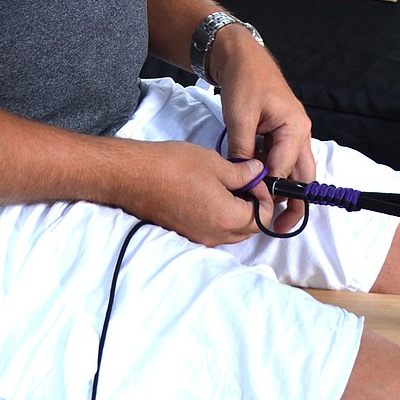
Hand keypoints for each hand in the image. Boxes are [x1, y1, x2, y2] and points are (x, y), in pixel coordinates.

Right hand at [123, 140, 272, 246]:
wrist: (134, 176)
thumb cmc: (173, 166)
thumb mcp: (214, 163)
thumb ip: (241, 173)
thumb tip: (257, 172)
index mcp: (227, 218)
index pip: (263, 218)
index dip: (265, 196)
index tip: (254, 177)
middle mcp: (215, 236)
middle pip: (249, 229)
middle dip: (254, 207)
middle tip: (245, 181)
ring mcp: (198, 237)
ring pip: (231, 232)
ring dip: (237, 213)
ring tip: (228, 186)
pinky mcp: (185, 234)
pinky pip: (213, 231)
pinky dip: (220, 217)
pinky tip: (210, 193)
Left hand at [211, 26, 314, 235]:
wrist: (241, 57)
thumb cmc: (245, 81)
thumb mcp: (239, 117)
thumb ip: (243, 150)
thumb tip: (244, 180)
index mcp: (295, 129)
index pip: (285, 170)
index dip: (270, 190)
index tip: (255, 208)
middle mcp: (299, 134)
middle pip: (303, 177)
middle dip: (293, 203)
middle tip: (278, 227)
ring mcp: (292, 134)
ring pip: (294, 170)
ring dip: (283, 190)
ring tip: (270, 215)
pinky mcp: (280, 134)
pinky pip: (281, 160)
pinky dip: (273, 175)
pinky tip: (259, 187)